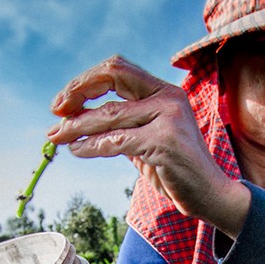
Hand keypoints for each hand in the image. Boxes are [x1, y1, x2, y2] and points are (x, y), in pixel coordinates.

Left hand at [47, 56, 249, 236]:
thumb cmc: (174, 168)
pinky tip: (76, 150)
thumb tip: (75, 117)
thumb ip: (119, 124)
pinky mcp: (164, 142)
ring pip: (109, 115)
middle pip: (112, 76)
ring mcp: (168, 118)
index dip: (85, 81)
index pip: (117, 69)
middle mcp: (168, 97)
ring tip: (55, 136)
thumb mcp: (144, 138)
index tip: (62, 102)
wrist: (209, 194)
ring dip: (76, 126)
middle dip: (78, 90)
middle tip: (56, 111)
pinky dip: (91, 146)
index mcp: (163, 90)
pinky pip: (116, 141)